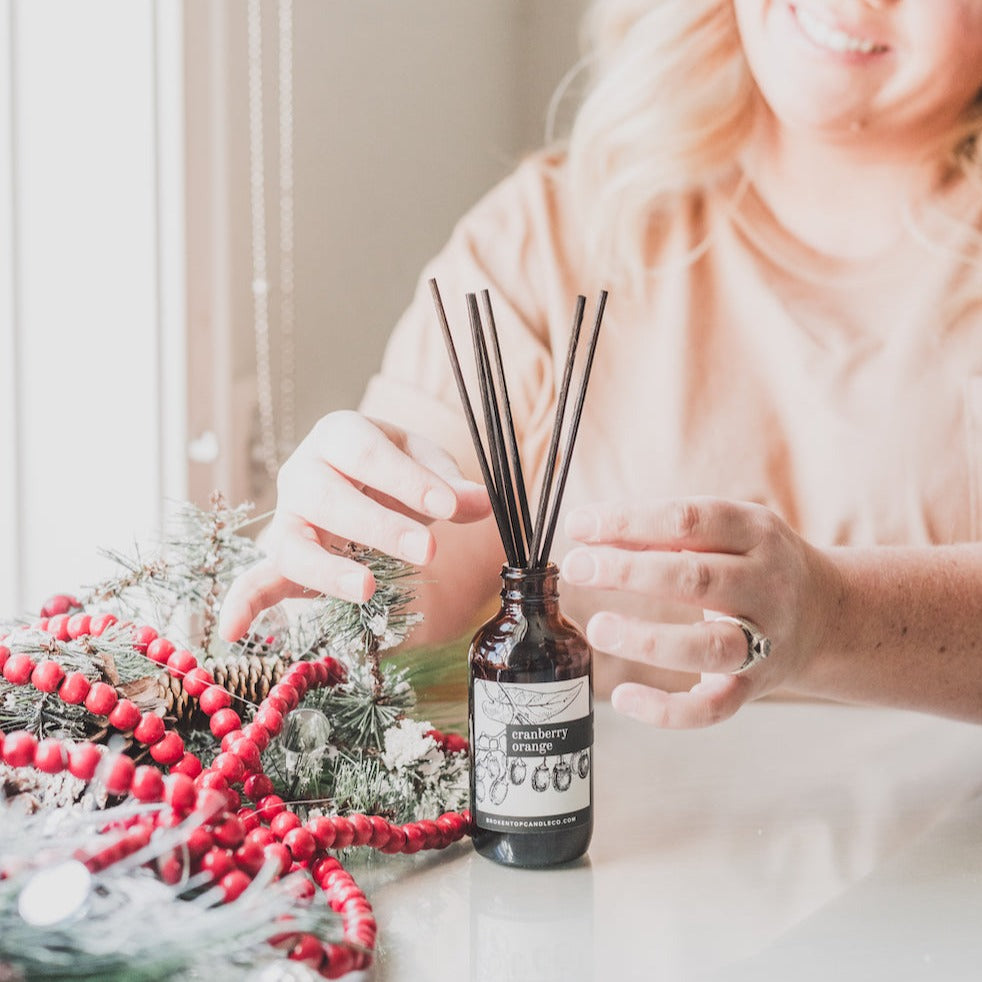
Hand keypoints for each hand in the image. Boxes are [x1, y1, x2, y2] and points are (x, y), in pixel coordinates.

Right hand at [219, 411, 490, 640]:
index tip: (449, 505)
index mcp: (340, 436)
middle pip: (329, 496)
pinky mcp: (280, 558)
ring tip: (369, 589)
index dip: (407, 479)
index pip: (368, 452)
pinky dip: (243, 603)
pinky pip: (255, 579)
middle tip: (428, 550)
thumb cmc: (393, 472)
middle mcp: (304, 472)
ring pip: (296, 543)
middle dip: (379, 525)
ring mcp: (288, 517)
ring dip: (329, 569)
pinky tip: (232, 629)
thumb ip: (451, 485)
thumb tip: (483, 502)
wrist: (359, 484)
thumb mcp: (426, 466)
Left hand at [560, 497, 839, 727]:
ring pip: (707, 647)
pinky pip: (713, 708)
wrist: (828, 616)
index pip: (688, 520)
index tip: (579, 524)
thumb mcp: (724, 531)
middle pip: (696, 578)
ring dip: (647, 640)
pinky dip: (667, 711)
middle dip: (629, 572)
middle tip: (578, 567)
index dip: (629, 520)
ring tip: (598, 628)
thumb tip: (590, 532)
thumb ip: (663, 531)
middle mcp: (766, 586)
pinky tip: (624, 698)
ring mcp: (765, 641)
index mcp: (756, 533)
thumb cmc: (751, 564)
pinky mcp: (754, 687)